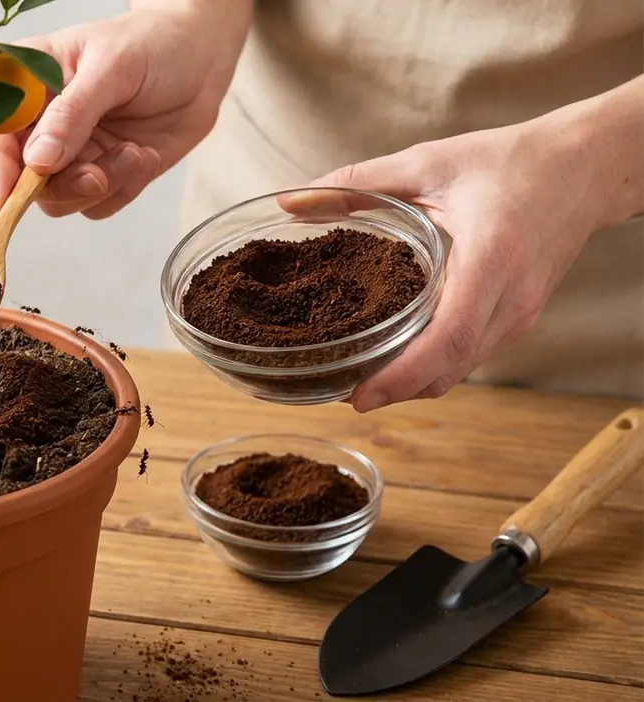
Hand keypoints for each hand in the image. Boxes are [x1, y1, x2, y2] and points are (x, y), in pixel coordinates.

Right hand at [0, 2, 249, 218]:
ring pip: (63, 199)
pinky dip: (125, 187)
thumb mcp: (112, 68)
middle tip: (98, 175)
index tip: (11, 195)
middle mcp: (43, 125)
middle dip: (62, 185)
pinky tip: (144, 154)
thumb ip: (73, 114)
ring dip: (102, 185)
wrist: (202, 57)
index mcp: (28, 85)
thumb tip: (37, 162)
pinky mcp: (103, 173)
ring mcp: (73, 153)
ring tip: (134, 152)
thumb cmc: (152, 44)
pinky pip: (100, 204)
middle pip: (26, 181)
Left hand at [296, 120, 612, 411]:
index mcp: (490, 260)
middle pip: (449, 369)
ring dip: (412, 384)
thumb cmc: (510, 161)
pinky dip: (433, 366)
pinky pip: (472, 355)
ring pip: (461, 369)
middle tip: (340, 392)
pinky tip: (396, 357)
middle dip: (395, 390)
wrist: (585, 166)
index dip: (401, 376)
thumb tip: (288, 200)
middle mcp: (510, 299)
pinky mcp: (519, 316)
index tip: (358, 396)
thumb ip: (356, 183)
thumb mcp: (428, 163)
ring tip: (359, 379)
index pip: (447, 339)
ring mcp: (520, 314)